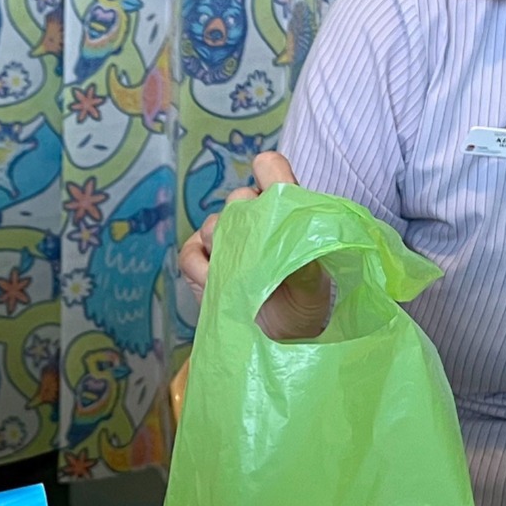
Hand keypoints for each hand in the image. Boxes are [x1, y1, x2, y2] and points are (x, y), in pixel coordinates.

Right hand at [174, 152, 329, 340]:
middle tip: (262, 256)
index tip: (272, 191)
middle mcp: (249, 217)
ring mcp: (219, 237)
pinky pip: (191, 254)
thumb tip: (295, 242)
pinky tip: (219, 285)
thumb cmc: (303, 300)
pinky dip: (204, 271)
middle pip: (238, 197)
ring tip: (243, 278)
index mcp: (282, 209)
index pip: (271, 169)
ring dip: (225, 251)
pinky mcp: (196, 261)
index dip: (269, 173)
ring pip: (213, 224)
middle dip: (248, 223)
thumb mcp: (314, 279)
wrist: (278, 337)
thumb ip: (305, 255)